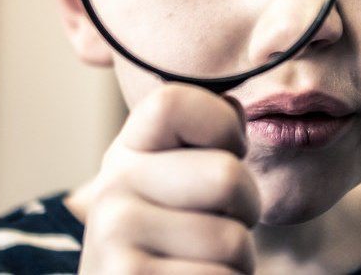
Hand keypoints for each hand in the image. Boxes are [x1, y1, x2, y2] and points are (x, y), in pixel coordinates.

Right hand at [73, 83, 259, 273]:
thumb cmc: (167, 242)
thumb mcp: (172, 183)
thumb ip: (204, 142)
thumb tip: (235, 105)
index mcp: (127, 151)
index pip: (174, 101)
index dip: (221, 124)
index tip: (227, 153)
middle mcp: (113, 186)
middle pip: (227, 175)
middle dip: (247, 208)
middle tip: (220, 226)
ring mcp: (115, 235)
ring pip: (233, 239)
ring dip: (237, 260)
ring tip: (203, 263)